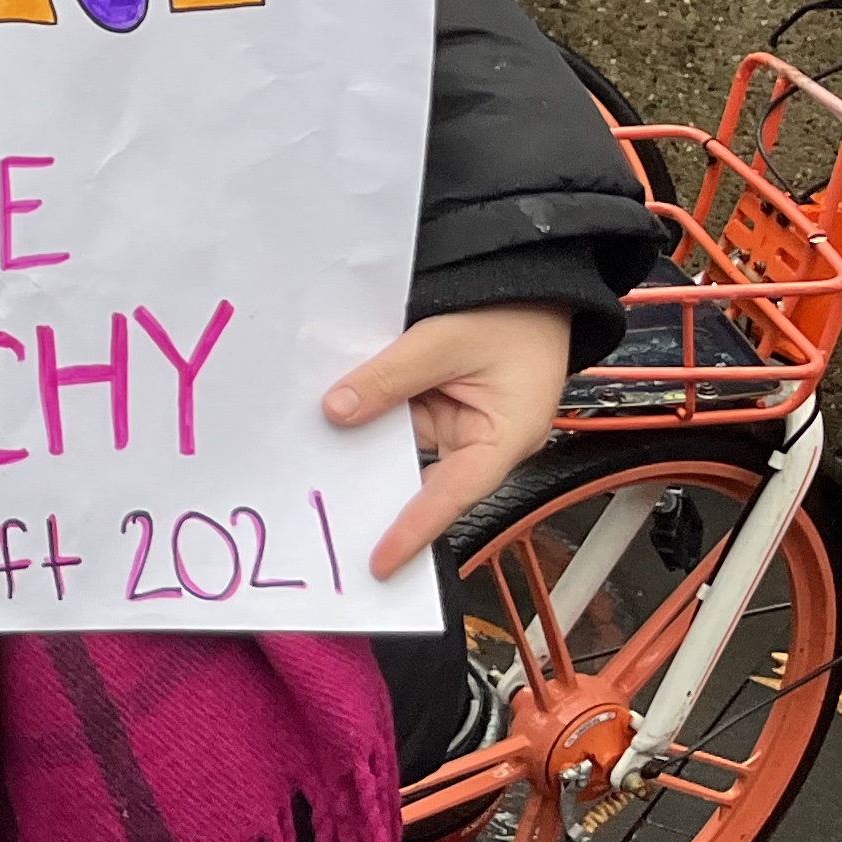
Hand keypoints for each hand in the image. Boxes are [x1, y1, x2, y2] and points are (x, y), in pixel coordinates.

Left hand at [327, 303, 573, 578]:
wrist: (530, 278)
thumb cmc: (511, 315)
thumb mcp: (443, 341)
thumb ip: (390, 378)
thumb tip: (337, 412)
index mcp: (503, 440)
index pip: (451, 496)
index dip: (414, 530)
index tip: (382, 562)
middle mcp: (478, 441)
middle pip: (419, 475)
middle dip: (375, 490)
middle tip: (326, 515)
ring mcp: (455, 422)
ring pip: (400, 445)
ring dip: (363, 444)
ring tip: (312, 460)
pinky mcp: (436, 403)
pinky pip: (397, 416)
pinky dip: (368, 413)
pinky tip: (330, 413)